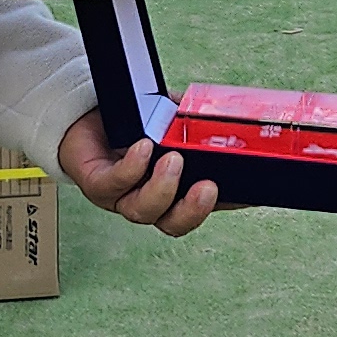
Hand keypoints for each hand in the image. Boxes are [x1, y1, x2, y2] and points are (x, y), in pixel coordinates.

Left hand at [59, 108, 215, 235]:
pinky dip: (131, 168)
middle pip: (173, 223)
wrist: (87, 112)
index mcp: (173, 190)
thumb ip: (194, 125)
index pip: (204, 204)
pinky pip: (113, 185)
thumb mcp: (172, 119)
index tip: (249, 193)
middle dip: (193, 210)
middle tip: (208, 188)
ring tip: (174, 160)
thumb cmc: (133, 121)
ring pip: (143, 212)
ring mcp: (122, 196)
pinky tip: (143, 148)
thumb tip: (222, 120)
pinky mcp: (96, 184)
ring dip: (162, 189)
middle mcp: (149, 200)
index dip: (226, 205)